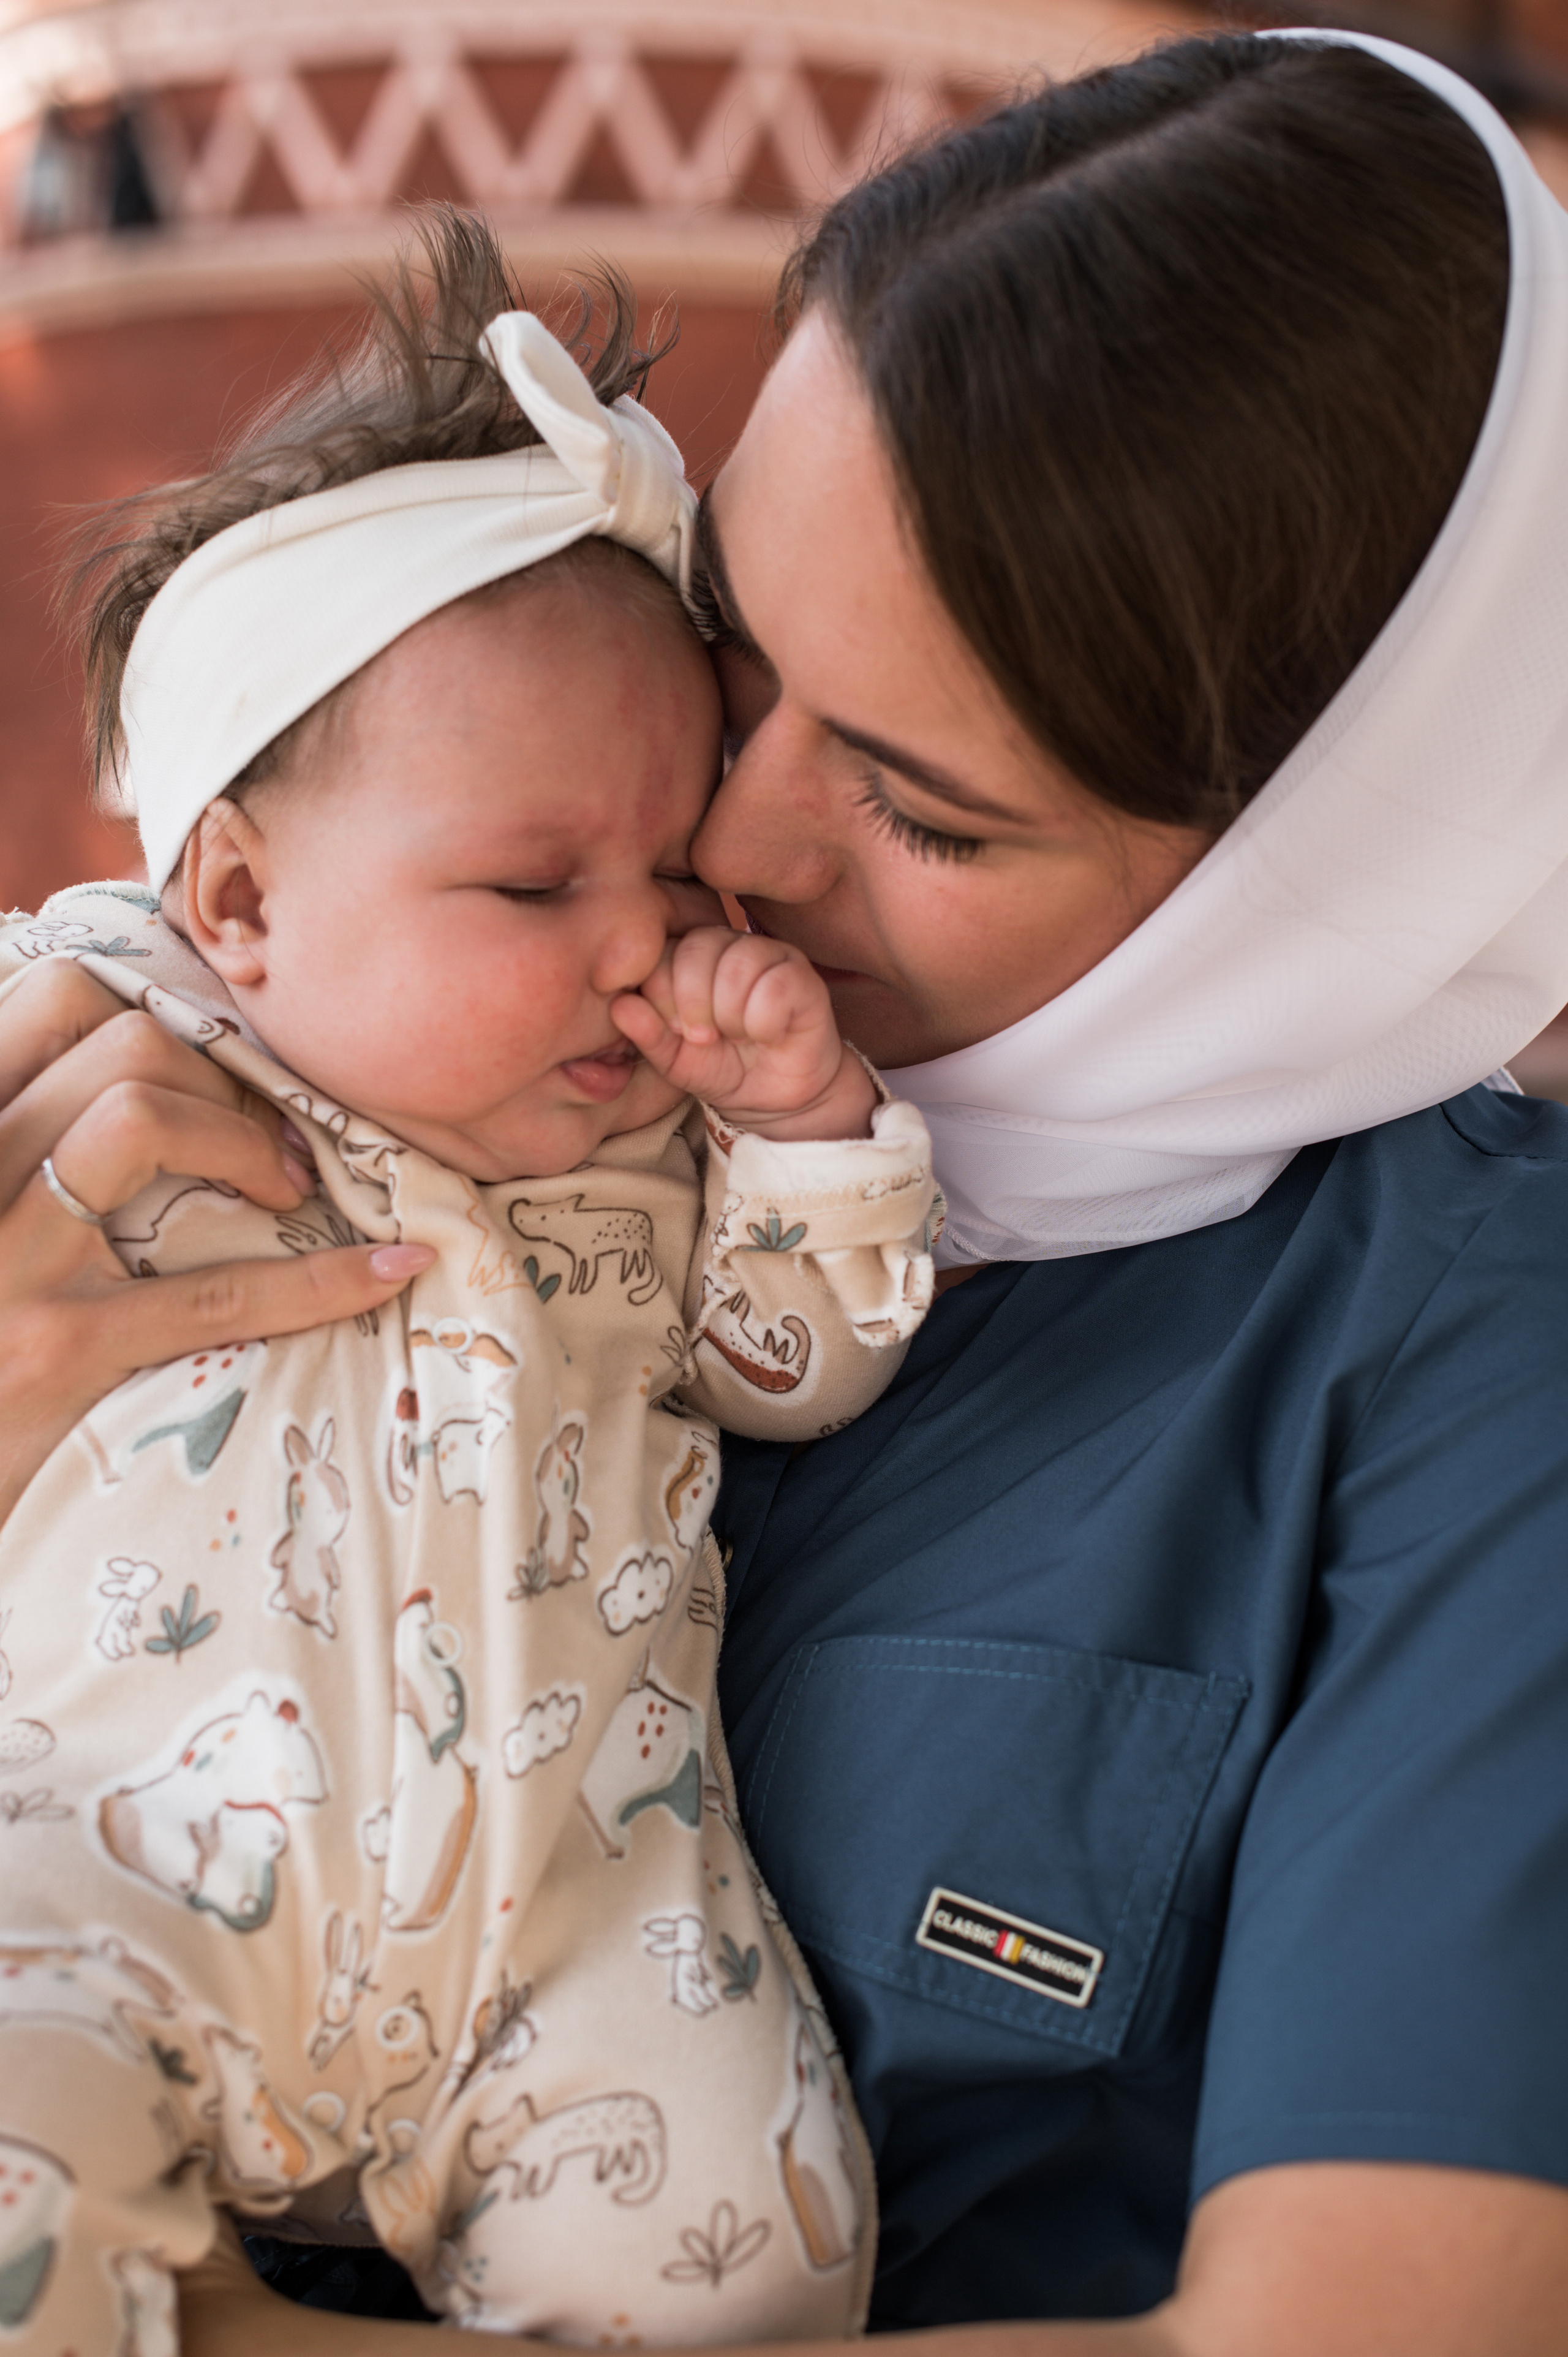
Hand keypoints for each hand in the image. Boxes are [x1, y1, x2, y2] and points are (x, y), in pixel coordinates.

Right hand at [0, 958, 431, 1528]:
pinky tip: (384, 1273)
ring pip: (144, 1114)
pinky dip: (321, 1278)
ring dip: (247, 1140)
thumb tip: (156, 1076)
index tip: (210, 1070)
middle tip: (265, 1141)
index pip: (56, 994)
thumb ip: (34, 1136)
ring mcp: (8, 1258)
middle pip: (121, 1043)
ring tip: (287, 1188)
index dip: (157, 1013)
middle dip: (220, 1079)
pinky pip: (219, 1292)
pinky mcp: (60, 1351)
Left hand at [611, 927, 876, 1139]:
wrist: (775, 1100)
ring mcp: (768, 954)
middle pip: (696, 950)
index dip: (663, 996)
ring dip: (732, 1017)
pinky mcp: (803, 975)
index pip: (662, 952)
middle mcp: (727, 945)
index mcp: (688, 957)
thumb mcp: (675, 1060)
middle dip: (694, 1006)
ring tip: (738, 1037)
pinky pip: (776, 985)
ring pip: (737, 965)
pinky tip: (768, 1034)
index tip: (677, 1031)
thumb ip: (647, 1034)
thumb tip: (618, 1005)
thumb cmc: (723, 1069)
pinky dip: (765, 1022)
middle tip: (705, 1038)